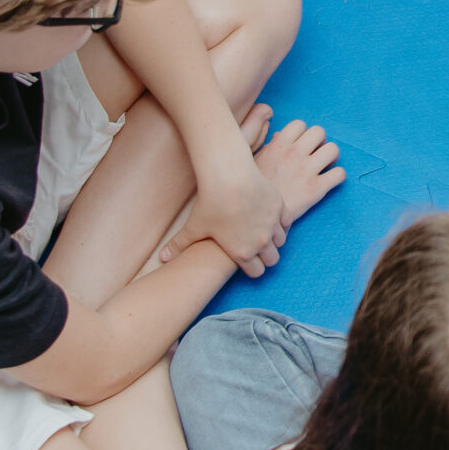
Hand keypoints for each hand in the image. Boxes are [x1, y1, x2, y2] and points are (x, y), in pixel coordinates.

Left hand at [162, 105, 290, 275]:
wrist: (229, 176)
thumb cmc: (210, 202)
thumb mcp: (193, 227)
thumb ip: (179, 245)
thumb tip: (161, 258)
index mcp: (243, 253)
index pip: (256, 273)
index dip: (251, 268)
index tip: (245, 260)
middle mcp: (262, 242)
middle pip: (272, 260)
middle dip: (265, 257)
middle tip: (255, 248)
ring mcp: (273, 224)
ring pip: (281, 241)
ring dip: (274, 239)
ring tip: (262, 231)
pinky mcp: (280, 207)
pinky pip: (286, 221)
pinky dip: (280, 222)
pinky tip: (270, 217)